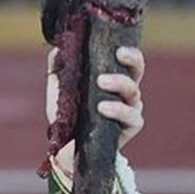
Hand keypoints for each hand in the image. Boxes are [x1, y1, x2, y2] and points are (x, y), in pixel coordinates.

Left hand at [46, 46, 147, 181]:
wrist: (67, 150)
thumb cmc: (69, 117)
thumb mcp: (60, 91)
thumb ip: (59, 68)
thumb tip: (57, 48)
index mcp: (115, 80)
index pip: (127, 61)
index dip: (128, 50)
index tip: (117, 44)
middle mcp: (126, 93)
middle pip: (138, 71)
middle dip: (132, 59)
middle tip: (118, 54)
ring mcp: (131, 110)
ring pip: (134, 92)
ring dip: (120, 83)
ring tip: (101, 82)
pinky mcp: (130, 128)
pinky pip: (131, 117)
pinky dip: (118, 110)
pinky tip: (103, 107)